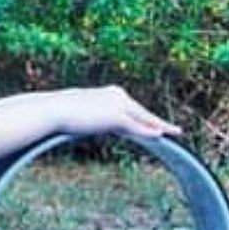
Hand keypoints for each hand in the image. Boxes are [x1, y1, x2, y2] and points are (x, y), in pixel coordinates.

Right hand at [53, 86, 178, 139]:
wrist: (53, 109)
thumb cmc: (60, 111)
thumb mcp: (80, 113)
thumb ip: (91, 116)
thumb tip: (90, 120)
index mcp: (111, 93)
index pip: (133, 108)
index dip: (147, 119)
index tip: (157, 125)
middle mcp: (118, 95)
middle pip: (143, 113)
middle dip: (159, 122)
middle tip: (175, 130)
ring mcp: (118, 105)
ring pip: (144, 119)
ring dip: (160, 127)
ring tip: (175, 133)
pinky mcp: (116, 116)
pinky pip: (137, 127)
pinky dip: (150, 132)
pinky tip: (162, 136)